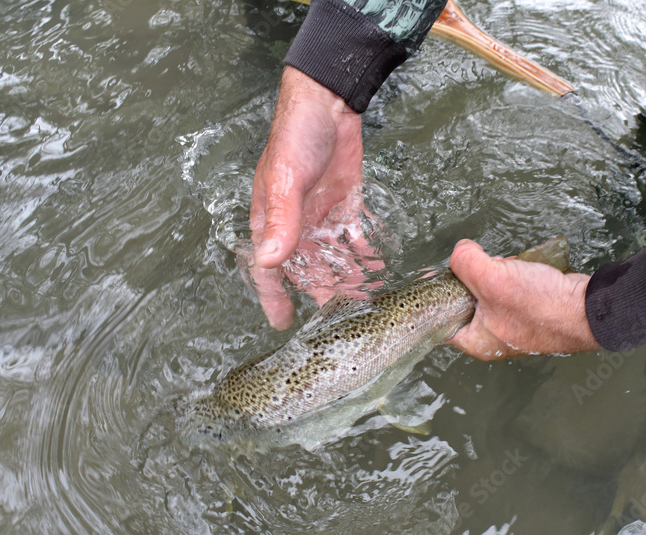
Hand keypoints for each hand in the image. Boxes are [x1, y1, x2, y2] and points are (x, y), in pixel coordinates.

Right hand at [249, 66, 378, 329]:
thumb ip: (281, 221)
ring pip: (333, 257)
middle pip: (306, 268)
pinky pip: (353, 237)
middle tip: (341, 316)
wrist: (328, 100)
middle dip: (322, 292)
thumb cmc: (295, 136)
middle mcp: (295, 222)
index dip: (274, 296)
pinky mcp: (345, 203)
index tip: (282, 322)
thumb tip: (269, 262)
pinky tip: (378, 269)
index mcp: (270, 219)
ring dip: (347, 277)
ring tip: (365, 298)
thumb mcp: (285, 179)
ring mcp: (321, 214)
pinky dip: (364, 254)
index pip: (267, 267)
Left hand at [447, 239, 601, 358]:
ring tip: (507, 269)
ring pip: (488, 293)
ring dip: (495, 274)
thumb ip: (466, 263)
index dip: (436, 294)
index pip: (441, 320)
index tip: (435, 273)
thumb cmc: (543, 306)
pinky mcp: (530, 312)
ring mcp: (512, 326)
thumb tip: (459, 252)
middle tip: (482, 267)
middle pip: (464, 302)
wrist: (591, 309)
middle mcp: (493, 338)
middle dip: (472, 278)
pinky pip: (510, 291)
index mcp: (477, 342)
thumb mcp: (494, 279)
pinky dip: (513, 276)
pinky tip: (521, 268)